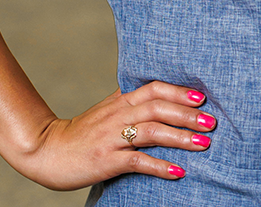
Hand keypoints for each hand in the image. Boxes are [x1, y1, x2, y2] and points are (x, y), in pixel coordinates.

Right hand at [15, 82, 216, 189]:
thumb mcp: (107, 109)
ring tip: (204, 143)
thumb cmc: (82, 131)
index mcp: (121, 101)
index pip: (154, 88)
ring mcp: (112, 137)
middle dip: (187, 114)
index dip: (179, 91)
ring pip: (152, 132)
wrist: (47, 150)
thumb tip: (159, 93)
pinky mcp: (106, 161)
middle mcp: (118, 115)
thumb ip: (130, 101)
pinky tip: (178, 171)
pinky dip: (159, 166)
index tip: (202, 98)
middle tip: (212, 122)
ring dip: (180, 137)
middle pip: (158, 108)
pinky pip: (137, 161)